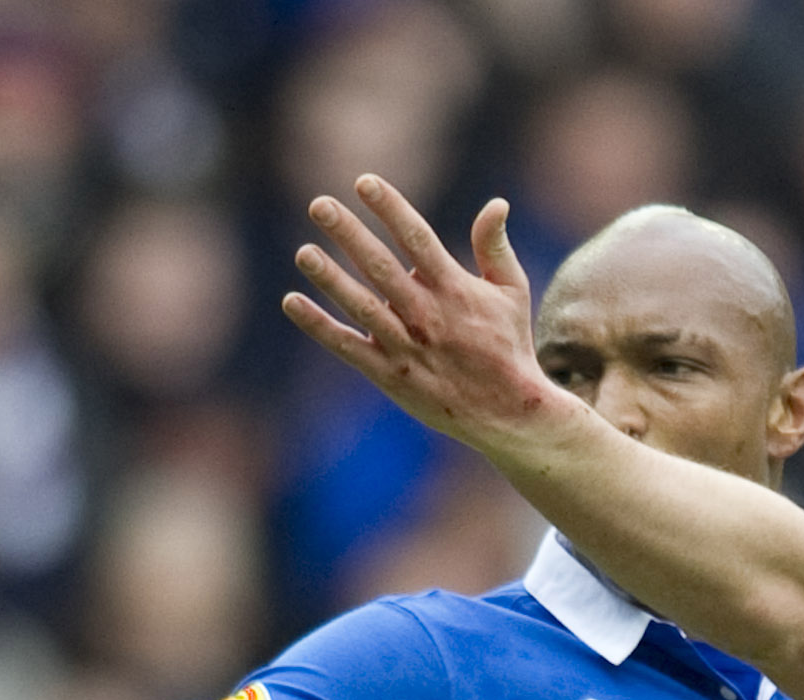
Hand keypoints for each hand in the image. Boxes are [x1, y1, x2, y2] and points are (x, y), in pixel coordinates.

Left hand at [284, 178, 573, 460]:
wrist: (509, 414)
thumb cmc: (507, 346)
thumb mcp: (511, 292)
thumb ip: (494, 246)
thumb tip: (496, 203)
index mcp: (455, 290)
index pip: (418, 239)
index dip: (391, 209)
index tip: (364, 182)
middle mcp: (428, 316)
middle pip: (382, 268)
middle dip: (350, 235)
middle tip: (320, 205)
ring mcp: (407, 347)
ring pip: (362, 307)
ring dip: (331, 279)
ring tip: (304, 252)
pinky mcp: (391, 375)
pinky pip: (349, 347)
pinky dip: (320, 327)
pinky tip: (292, 302)